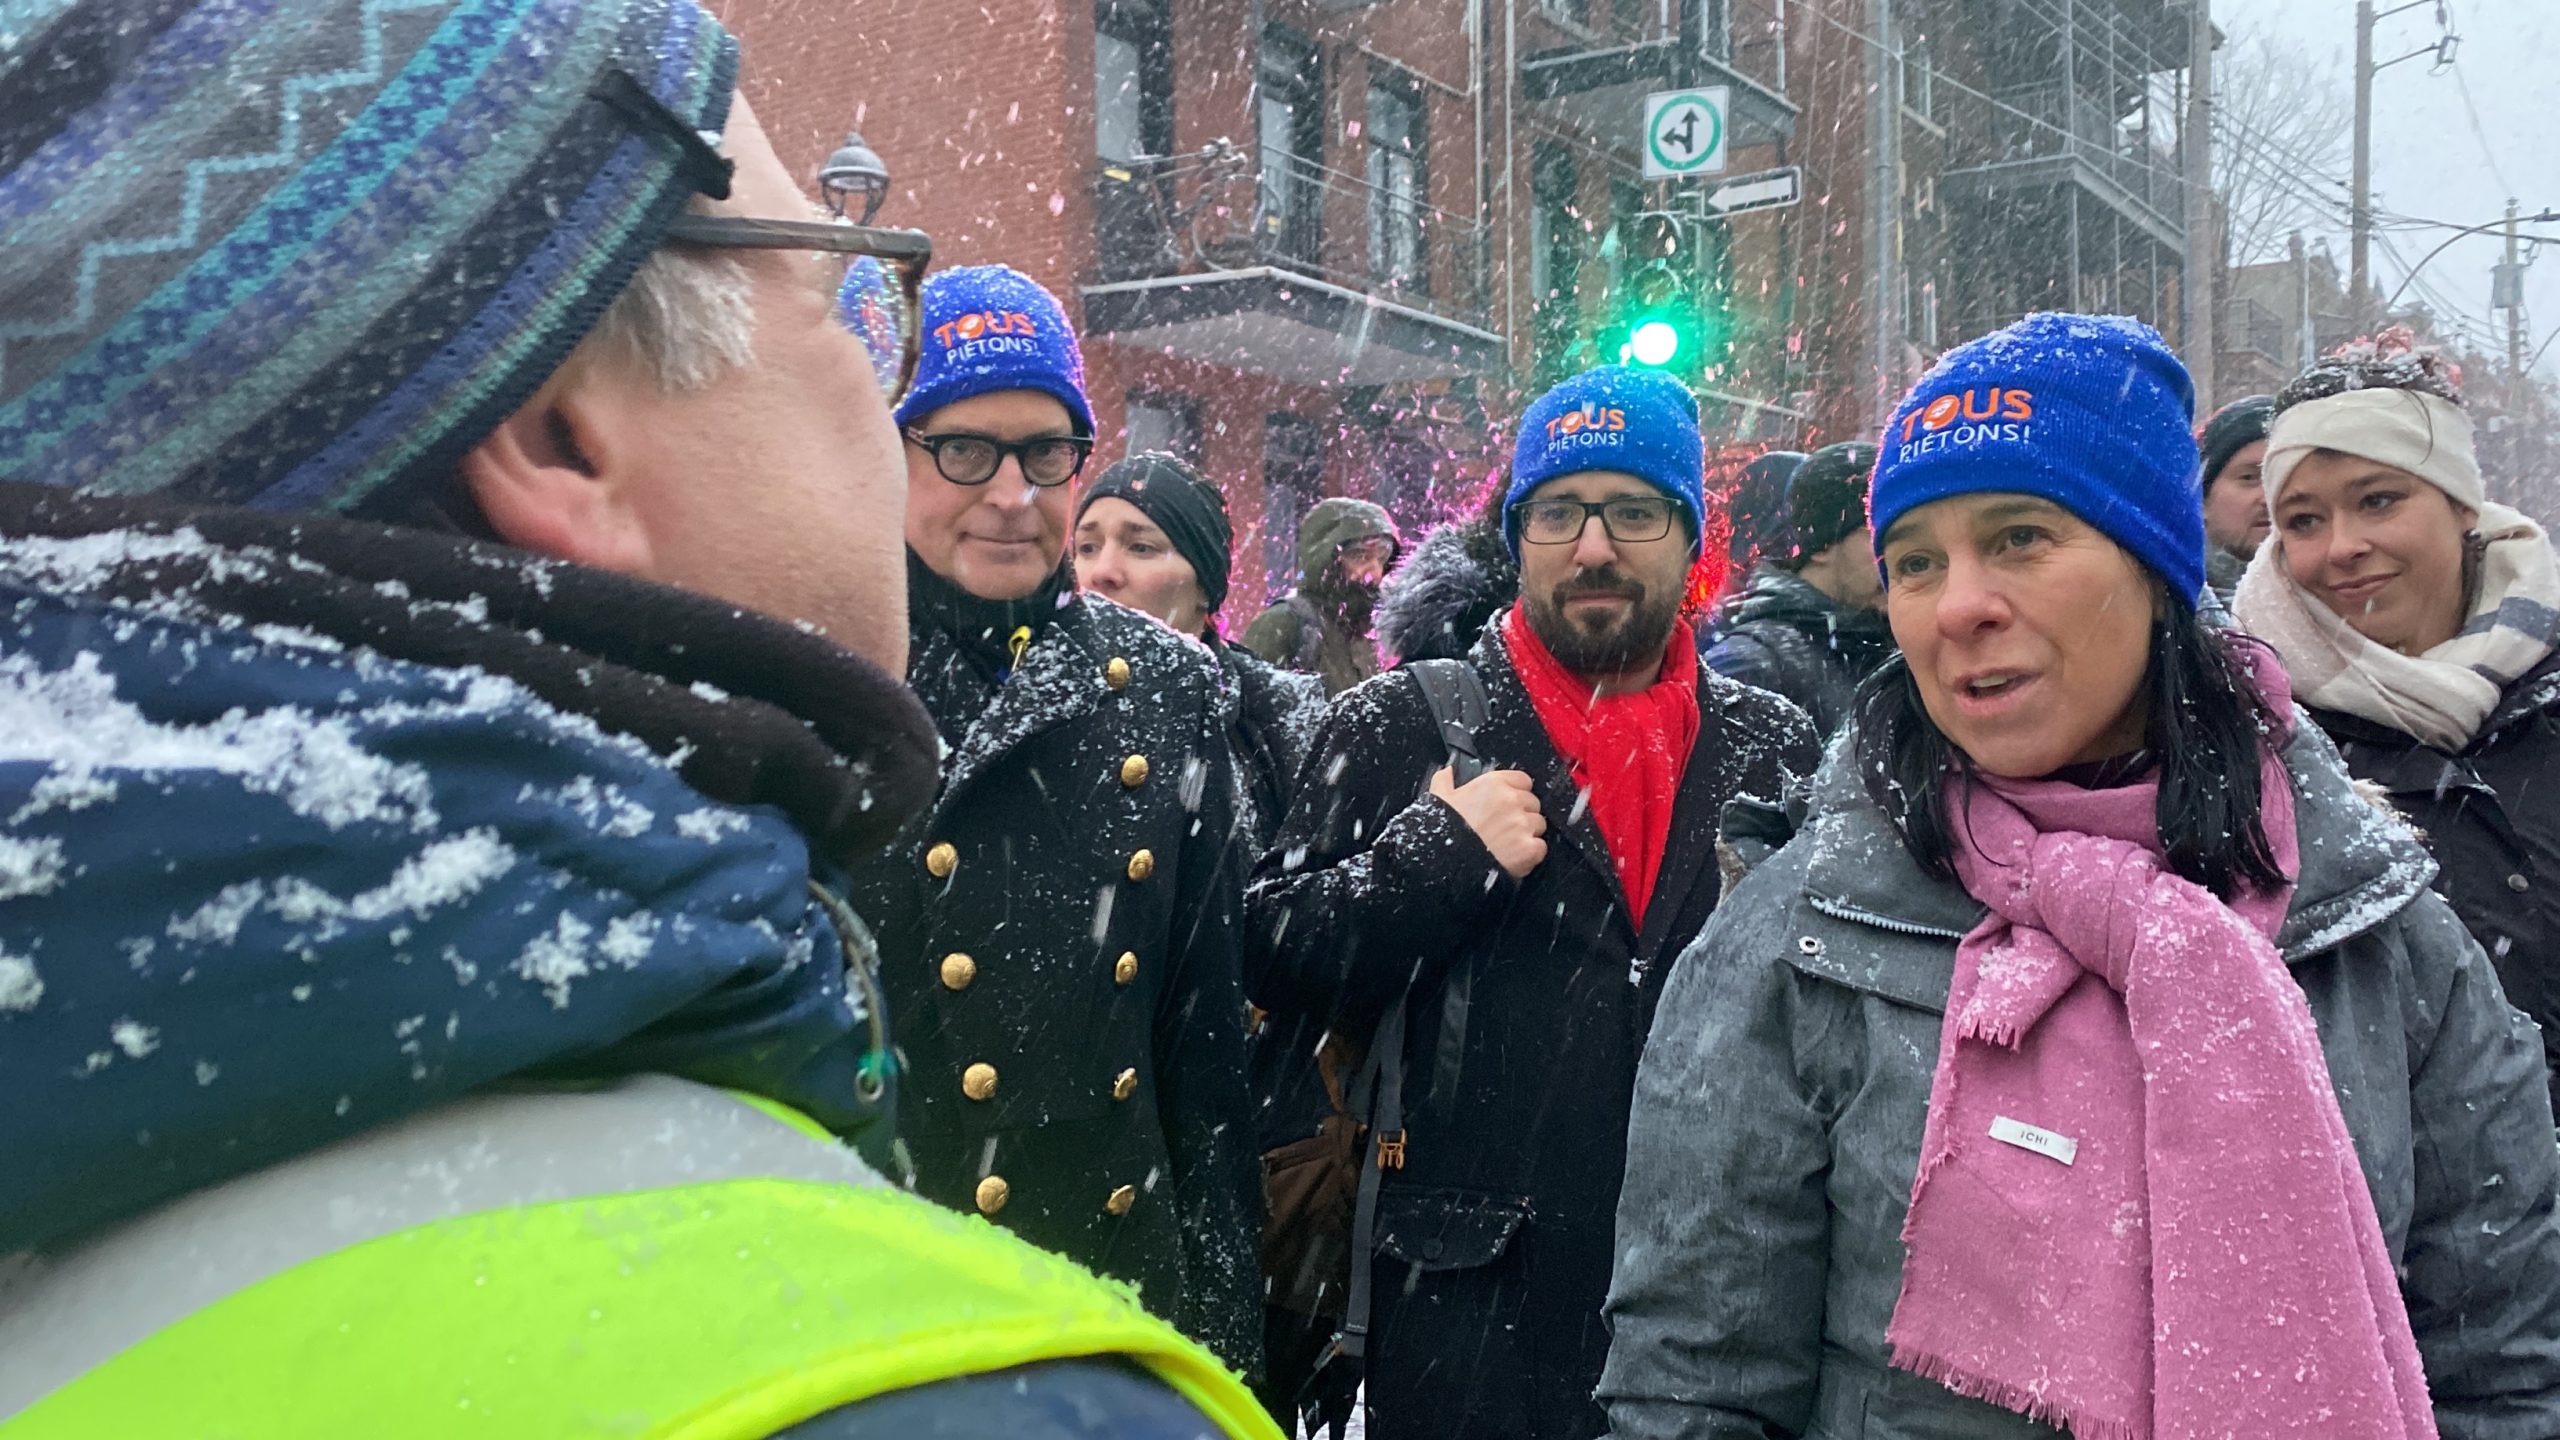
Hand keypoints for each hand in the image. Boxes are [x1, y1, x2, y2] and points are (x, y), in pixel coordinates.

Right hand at [1429, 766, 1547, 879]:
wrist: (1444, 863)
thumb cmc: (1443, 830)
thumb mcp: (1438, 800)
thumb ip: (1445, 781)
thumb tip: (1447, 771)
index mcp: (1492, 784)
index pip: (1523, 780)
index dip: (1517, 791)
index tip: (1508, 802)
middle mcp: (1511, 800)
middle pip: (1533, 802)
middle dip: (1523, 813)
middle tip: (1505, 826)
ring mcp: (1522, 825)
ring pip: (1539, 824)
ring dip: (1528, 833)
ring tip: (1508, 843)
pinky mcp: (1529, 849)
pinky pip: (1540, 847)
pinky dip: (1531, 853)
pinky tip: (1513, 856)